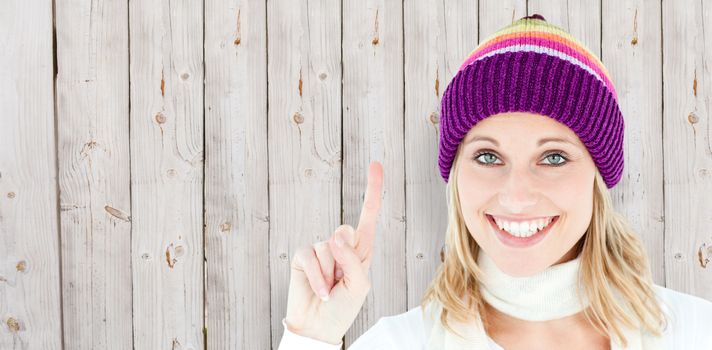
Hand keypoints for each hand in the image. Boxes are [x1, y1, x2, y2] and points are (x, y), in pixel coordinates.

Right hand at [284, 161, 383, 344]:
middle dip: (345, 258)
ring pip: (327, 247)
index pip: (368, 215)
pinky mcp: (303, 257)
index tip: (376, 164)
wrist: (319, 326)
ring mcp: (321, 250)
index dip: (372, 190)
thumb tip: (335, 236)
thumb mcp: (359, 285)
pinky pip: (310, 255)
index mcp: (361, 250)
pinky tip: (321, 291)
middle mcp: (342, 246)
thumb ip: (352, 259)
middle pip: (346, 231)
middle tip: (342, 281)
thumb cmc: (344, 307)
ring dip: (330, 274)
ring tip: (330, 289)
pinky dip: (317, 277)